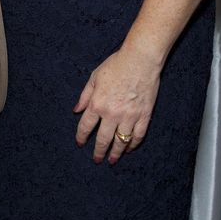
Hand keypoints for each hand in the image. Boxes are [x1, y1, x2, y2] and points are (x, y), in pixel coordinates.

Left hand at [73, 44, 160, 164]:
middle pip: (103, 139)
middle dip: (98, 152)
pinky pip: (138, 135)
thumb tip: (76, 110)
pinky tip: (129, 149)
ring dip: (116, 153)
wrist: (140, 59)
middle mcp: (112, 113)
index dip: (82, 137)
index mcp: (97, 103)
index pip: (86, 126)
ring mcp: (129, 116)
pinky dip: (133, 144)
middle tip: (97, 160)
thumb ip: (85, 96)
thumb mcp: (95, 77)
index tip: (80, 144)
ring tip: (112, 160)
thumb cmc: (116, 64)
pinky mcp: (144, 115)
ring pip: (121, 141)